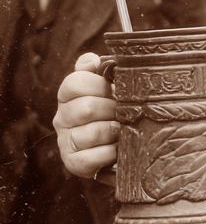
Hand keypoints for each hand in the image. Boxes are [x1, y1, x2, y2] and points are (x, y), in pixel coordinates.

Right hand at [54, 53, 117, 181]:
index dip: (99, 85)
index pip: (74, 82)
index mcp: (67, 96)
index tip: (115, 90)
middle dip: (112, 110)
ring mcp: (65, 141)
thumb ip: (97, 70)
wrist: (112, 148)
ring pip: (90, 133)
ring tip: (123, 130)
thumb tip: (92, 60)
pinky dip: (109, 153)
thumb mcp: (105, 88)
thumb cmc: (110, 112)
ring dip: (113, 132)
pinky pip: (90, 158)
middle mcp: (61, 117)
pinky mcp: (73, 162)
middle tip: (126, 112)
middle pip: (85, 108)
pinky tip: (118, 149)